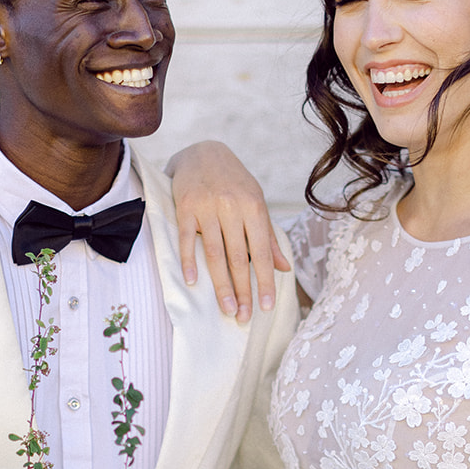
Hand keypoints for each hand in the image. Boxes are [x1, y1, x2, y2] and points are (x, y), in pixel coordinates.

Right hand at [166, 140, 290, 322]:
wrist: (203, 151)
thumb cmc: (234, 182)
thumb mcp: (256, 203)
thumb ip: (268, 236)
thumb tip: (284, 268)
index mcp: (254, 207)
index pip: (262, 252)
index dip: (265, 281)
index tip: (266, 307)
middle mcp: (233, 207)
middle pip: (239, 257)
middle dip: (243, 290)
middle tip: (243, 317)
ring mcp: (207, 207)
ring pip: (215, 253)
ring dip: (221, 285)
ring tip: (226, 309)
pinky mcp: (185, 207)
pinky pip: (187, 238)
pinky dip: (189, 261)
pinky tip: (193, 283)